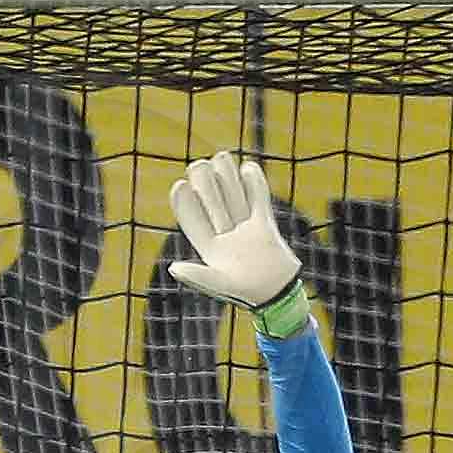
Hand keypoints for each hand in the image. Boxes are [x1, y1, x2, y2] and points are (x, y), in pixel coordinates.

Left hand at [163, 151, 305, 311]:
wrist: (279, 294)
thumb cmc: (246, 293)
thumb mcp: (219, 284)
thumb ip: (197, 276)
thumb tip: (172, 268)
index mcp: (209, 246)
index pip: (193, 219)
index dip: (184, 203)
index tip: (180, 185)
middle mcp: (224, 234)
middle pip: (212, 203)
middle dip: (206, 185)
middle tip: (199, 166)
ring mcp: (245, 228)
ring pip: (233, 198)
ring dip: (227, 178)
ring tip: (221, 157)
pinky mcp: (265, 224)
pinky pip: (259, 200)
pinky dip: (255, 185)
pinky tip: (248, 168)